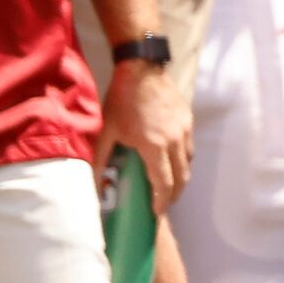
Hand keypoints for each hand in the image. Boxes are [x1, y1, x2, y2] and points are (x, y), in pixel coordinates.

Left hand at [97, 59, 191, 212]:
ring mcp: (185, 130)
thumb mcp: (106, 131)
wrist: (141, 69)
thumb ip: (100, 161)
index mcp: (154, 146)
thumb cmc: (120, 100)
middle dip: (173, 196)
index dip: (161, 202)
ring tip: (167, 188)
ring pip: (188, 164)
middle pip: (181, 179)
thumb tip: (94, 186)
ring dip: (180, 179)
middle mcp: (175, 141)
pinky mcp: (188, 121)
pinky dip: (182, 161)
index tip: (155, 213)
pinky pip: (189, 149)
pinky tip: (171, 163)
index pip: (164, 184)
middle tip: (162, 205)